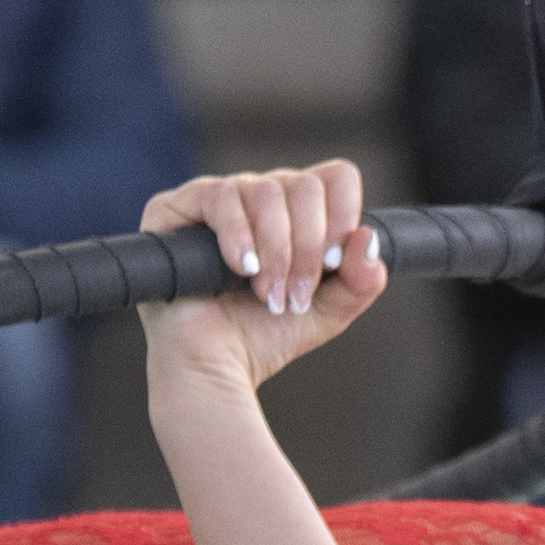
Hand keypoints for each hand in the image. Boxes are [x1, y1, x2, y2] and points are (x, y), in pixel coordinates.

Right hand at [136, 161, 386, 397]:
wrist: (215, 366)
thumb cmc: (264, 336)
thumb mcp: (331, 310)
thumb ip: (362, 279)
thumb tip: (367, 237)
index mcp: (299, 211)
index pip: (335, 178)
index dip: (343, 215)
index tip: (334, 265)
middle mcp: (262, 196)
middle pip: (305, 186)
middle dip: (307, 247)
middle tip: (296, 296)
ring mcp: (222, 198)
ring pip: (266, 191)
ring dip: (275, 251)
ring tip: (267, 295)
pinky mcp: (177, 207)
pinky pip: (221, 196)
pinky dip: (239, 236)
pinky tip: (242, 270)